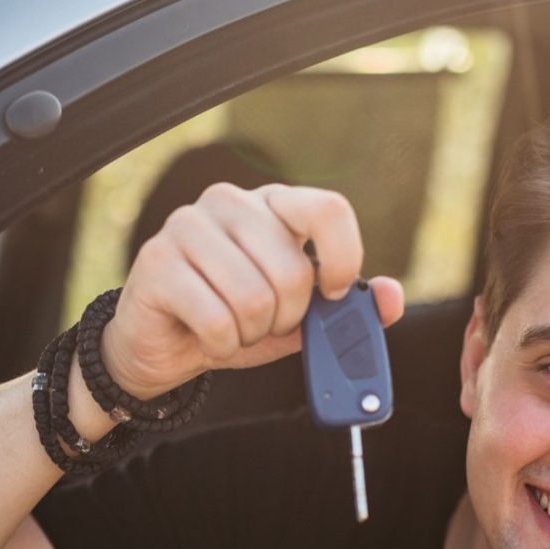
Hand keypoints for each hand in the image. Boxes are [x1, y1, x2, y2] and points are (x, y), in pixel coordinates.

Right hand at [100, 183, 405, 398]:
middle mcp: (230, 202)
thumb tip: (391, 297)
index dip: (342, 258)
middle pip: (292, 270)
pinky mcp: (157, 261)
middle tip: (265, 324)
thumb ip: (346, 308)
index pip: (328, 210)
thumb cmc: (232, 320)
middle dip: (286, 318)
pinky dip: (221, 345)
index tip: (333, 294)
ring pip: (254, 298)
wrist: (161, 345)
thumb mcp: (297, 318)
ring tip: (233, 329)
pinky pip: (216, 319)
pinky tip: (207, 338)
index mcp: (272, 205)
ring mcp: (188, 226)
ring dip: (250, 334)